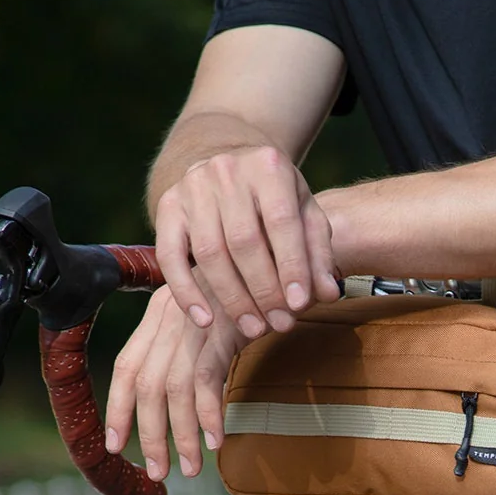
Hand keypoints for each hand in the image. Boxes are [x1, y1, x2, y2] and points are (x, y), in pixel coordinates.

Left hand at [105, 282, 243, 481]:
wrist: (286, 260)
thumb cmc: (255, 296)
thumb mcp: (213, 319)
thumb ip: (193, 350)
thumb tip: (183, 400)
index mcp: (160, 314)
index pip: (128, 366)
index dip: (118, 408)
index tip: (115, 446)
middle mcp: (170, 315)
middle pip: (146, 383)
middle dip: (149, 434)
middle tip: (157, 472)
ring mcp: (196, 321)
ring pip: (173, 388)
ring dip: (180, 435)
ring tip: (189, 468)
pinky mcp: (224, 328)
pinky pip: (206, 378)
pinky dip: (208, 414)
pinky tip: (214, 441)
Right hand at [155, 145, 341, 336]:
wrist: (228, 167)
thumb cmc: (274, 200)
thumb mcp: (304, 214)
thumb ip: (317, 253)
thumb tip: (328, 293)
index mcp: (268, 166)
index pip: (280, 221)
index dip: (291, 265)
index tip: (299, 304)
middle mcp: (227, 170)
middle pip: (243, 240)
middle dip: (264, 289)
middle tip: (280, 323)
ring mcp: (193, 187)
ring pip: (209, 252)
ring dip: (232, 298)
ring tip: (253, 328)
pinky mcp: (167, 206)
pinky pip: (171, 256)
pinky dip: (186, 292)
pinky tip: (204, 320)